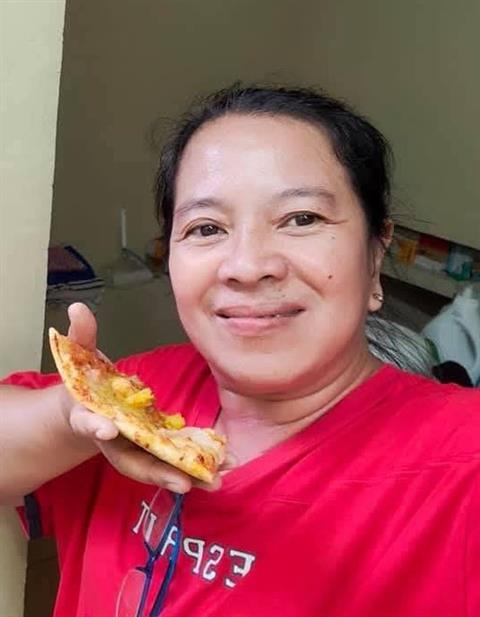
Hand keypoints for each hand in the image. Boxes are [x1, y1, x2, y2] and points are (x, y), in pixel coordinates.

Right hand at [64, 302, 216, 493]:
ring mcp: (135, 449)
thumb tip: (77, 308)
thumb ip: (81, 335)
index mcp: (88, 418)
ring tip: (217, 480)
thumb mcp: (79, 356)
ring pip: (158, 466)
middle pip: (131, 461)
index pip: (89, 423)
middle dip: (157, 471)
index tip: (108, 428)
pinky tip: (224, 465)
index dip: (95, 426)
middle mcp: (113, 442)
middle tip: (185, 481)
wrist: (86, 407)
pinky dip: (196, 465)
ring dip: (187, 475)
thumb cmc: (85, 383)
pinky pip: (174, 459)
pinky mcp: (154, 448)